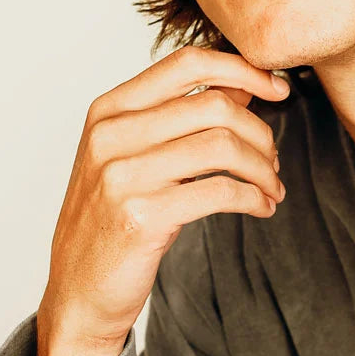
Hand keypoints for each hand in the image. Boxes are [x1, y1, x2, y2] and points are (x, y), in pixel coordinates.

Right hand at [37, 45, 288, 351]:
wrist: (77, 292)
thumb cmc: (111, 218)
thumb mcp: (134, 155)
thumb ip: (181, 117)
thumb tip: (244, 85)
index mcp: (108, 109)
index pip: (187, 64)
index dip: (242, 69)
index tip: (277, 88)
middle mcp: (111, 135)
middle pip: (214, 105)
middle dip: (259, 130)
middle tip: (273, 158)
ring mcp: (122, 175)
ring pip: (222, 146)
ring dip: (262, 167)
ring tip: (272, 186)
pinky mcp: (142, 216)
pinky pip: (220, 191)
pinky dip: (253, 197)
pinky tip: (261, 206)